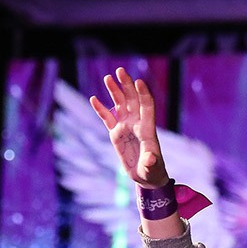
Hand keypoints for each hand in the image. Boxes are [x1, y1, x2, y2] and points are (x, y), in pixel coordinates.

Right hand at [89, 67, 170, 188]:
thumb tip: (149, 159)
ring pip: (119, 105)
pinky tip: (93, 99)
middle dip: (127, 85)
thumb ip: (150, 162)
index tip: (138, 81)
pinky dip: (101, 109)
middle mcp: (137, 124)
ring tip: (108, 78)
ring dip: (114, 91)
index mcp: (147, 129)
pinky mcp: (116, 133)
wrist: (146, 176)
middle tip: (120, 71)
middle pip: (132, 100)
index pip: (147, 106)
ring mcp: (126, 127)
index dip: (143, 94)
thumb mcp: (152, 168)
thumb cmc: (152, 171)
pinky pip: (107, 118)